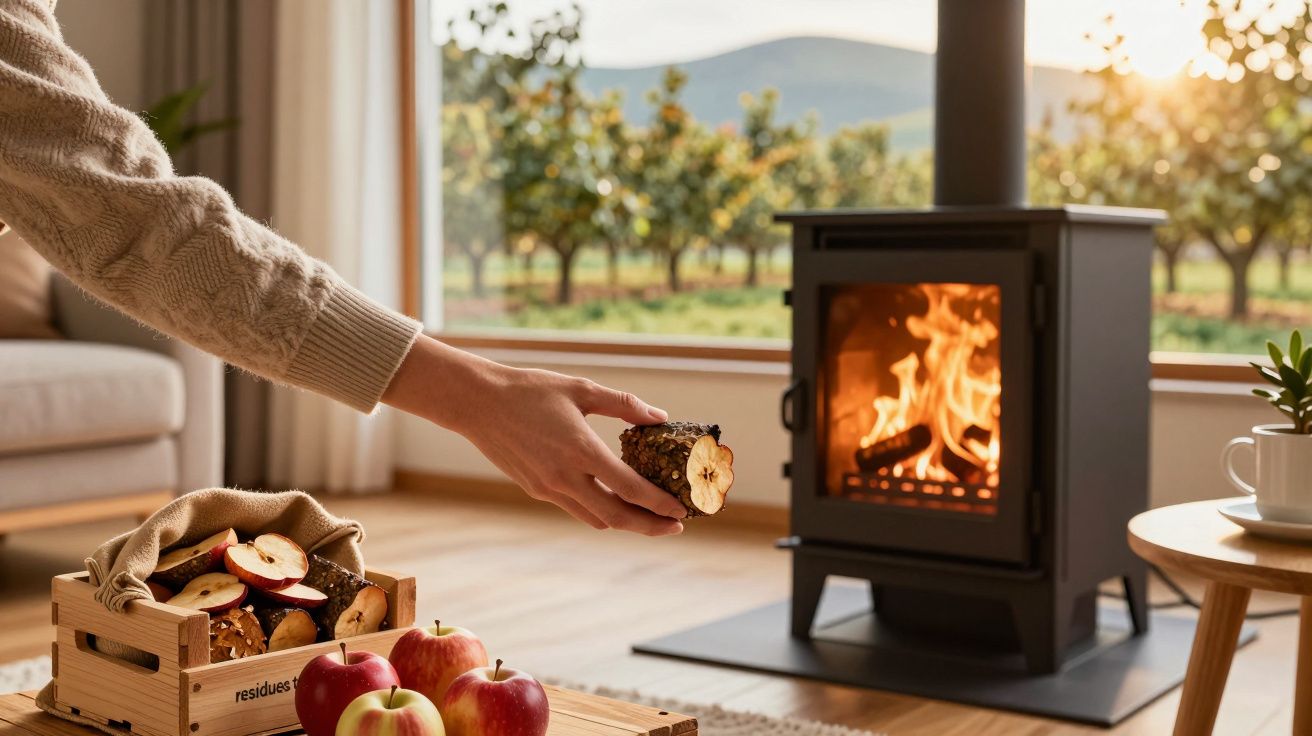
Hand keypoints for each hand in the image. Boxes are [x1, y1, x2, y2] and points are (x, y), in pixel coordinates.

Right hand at [383, 336, 685, 534]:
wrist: (477, 403)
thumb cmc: (530, 390)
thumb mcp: (581, 389)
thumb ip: (623, 405)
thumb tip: (658, 416)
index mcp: (581, 450)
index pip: (630, 488)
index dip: (659, 503)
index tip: (681, 509)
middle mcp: (566, 477)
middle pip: (617, 517)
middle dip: (650, 526)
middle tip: (675, 526)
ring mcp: (549, 488)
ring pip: (596, 519)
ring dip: (626, 522)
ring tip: (650, 517)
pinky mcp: (536, 490)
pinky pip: (577, 509)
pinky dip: (601, 512)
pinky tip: (614, 501)